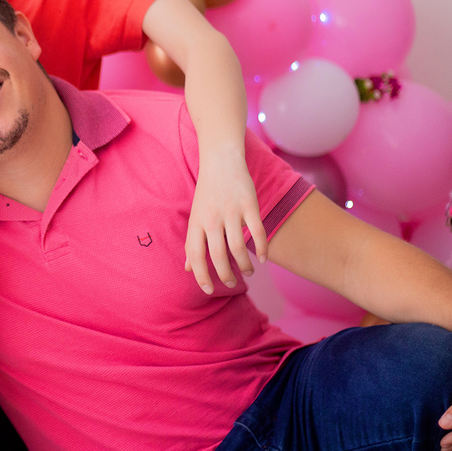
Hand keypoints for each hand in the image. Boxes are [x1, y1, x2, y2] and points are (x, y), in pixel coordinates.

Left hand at [184, 157, 266, 294]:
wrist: (220, 160)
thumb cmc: (207, 192)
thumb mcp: (195, 217)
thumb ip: (192, 243)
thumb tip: (188, 268)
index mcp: (196, 222)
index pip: (195, 255)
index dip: (201, 275)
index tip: (208, 290)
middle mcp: (212, 219)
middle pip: (219, 256)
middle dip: (226, 275)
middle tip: (232, 283)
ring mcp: (231, 212)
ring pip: (239, 247)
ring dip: (245, 265)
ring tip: (247, 272)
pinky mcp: (249, 205)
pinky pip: (257, 232)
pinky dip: (262, 248)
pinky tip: (263, 258)